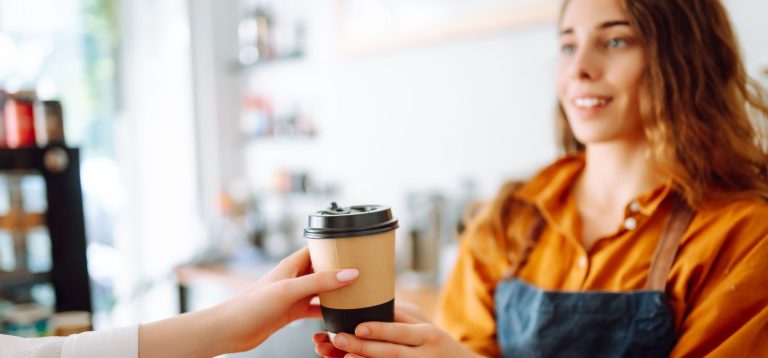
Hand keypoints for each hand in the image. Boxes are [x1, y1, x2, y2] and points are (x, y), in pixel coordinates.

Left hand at [139, 246, 357, 357]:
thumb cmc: (251, 305)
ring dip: (336, 291)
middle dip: (341, 269)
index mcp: (292, 264)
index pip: (318, 248)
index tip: (356, 247)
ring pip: (321, 289)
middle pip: (323, 269)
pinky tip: (339, 314)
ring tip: (357, 292)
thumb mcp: (290, 290)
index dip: (336, 246)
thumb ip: (320, 282)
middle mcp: (293, 277)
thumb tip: (349, 273)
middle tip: (363, 271)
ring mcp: (293, 295)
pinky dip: (327, 311)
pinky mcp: (291, 312)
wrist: (231, 329)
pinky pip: (315, 308)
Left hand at [312, 302, 479, 357]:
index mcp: (427, 334)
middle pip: (391, 352)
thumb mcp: (424, 325)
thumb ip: (402, 317)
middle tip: (339, 339)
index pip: (400, 331)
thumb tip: (371, 303)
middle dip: (363, 347)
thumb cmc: (435, 342)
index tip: (357, 326)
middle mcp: (424, 354)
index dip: (379, 329)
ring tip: (344, 357)